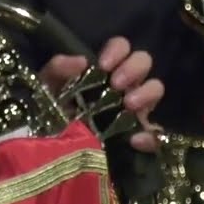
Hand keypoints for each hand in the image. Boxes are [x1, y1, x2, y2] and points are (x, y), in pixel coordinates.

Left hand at [38, 36, 163, 152]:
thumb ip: (57, 69)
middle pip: (143, 62)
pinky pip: (156, 135)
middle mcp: (123, 86)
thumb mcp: (46, 89)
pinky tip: (134, 140)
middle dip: (133, 68)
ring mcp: (133, 111)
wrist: (48, 156)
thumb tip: (82, 61)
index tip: (104, 66)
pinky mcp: (138, 139)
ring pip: (155, 89)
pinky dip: (150, 136)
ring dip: (146, 93)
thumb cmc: (49, 114)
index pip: (121, 47)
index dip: (117, 50)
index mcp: (103, 70)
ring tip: (129, 104)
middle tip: (116, 84)